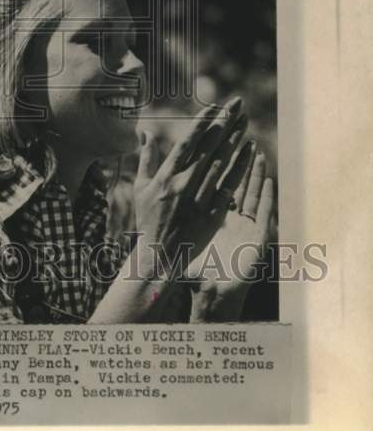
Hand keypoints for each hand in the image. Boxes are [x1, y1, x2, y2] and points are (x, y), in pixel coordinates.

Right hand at [134, 98, 248, 266]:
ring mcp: (199, 199)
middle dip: (223, 124)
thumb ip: (146, 158)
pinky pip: (229, 186)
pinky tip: (249, 150)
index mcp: (165, 176)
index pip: (187, 143)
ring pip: (221, 163)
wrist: (159, 255)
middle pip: (208, 148)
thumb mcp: (141, 188)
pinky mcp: (212, 213)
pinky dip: (240, 167)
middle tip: (236, 104)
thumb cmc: (148, 219)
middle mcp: (183, 184)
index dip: (202, 124)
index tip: (214, 106)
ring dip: (234, 140)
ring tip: (245, 120)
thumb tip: (145, 132)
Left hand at [187, 144, 274, 320]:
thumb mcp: (181, 239)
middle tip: (239, 133)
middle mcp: (229, 216)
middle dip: (236, 155)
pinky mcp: (256, 238)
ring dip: (254, 172)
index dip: (214, 158)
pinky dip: (267, 198)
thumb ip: (173, 224)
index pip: (213, 179)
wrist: (212, 297)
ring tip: (257, 151)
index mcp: (211, 213)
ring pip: (250, 192)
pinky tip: (270, 182)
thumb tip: (159, 206)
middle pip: (233, 179)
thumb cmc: (196, 272)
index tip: (213, 138)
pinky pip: (263, 214)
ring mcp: (243, 226)